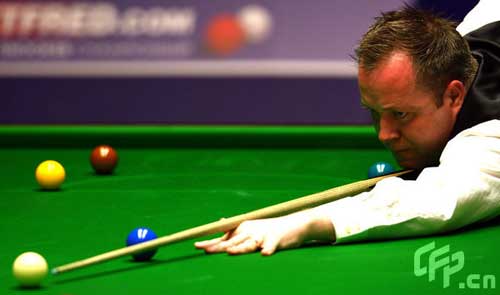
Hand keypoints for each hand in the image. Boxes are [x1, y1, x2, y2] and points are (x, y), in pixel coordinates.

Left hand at [194, 210, 334, 255]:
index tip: (196, 245)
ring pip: (249, 244)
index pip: (224, 237)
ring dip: (240, 248)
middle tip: (205, 251)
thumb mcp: (252, 227)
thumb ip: (236, 229)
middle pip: (233, 241)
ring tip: (230, 252)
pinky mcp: (276, 240)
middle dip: (219, 246)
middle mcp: (250, 231)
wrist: (294, 225)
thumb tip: (220, 221)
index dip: (210, 242)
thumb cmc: (270, 229)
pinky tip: (264, 254)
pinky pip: (271, 246)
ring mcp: (263, 236)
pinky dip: (267, 249)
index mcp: (243, 229)